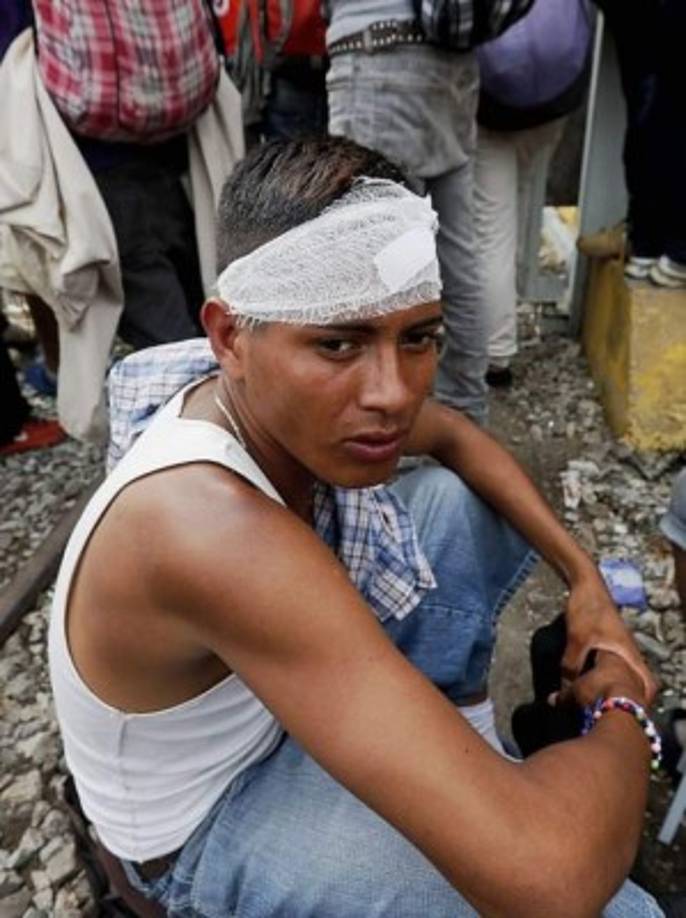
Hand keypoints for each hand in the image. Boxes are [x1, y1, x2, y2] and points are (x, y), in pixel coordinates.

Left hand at [563, 575, 656, 704]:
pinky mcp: (609, 645)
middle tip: (614, 716)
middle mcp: (628, 654)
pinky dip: (605, 678)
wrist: (585, 585)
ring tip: (601, 706)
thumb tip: (564, 691)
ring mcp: (619, 649)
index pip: (647, 683)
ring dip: (615, 689)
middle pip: (638, 683)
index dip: (644, 702)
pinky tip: (590, 686)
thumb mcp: (578, 639)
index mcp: (628, 654)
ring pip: (624, 675)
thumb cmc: (587, 610)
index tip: (633, 719)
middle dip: (629, 700)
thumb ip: (572, 665)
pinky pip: (612, 668)